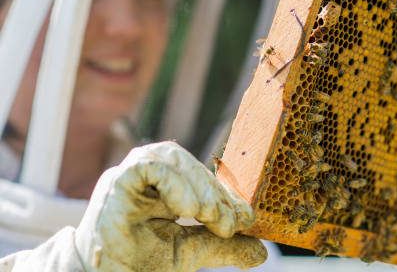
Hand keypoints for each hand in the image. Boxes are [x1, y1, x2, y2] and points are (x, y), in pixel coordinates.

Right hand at [74, 141, 265, 270]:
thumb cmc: (138, 261)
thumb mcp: (189, 252)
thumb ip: (221, 246)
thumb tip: (260, 253)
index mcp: (165, 183)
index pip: (201, 174)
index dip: (225, 193)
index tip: (245, 219)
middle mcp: (147, 173)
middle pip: (188, 162)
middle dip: (214, 192)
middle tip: (230, 223)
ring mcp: (130, 175)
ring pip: (171, 155)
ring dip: (197, 185)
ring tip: (209, 216)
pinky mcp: (116, 183)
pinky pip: (148, 166)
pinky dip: (174, 183)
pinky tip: (187, 209)